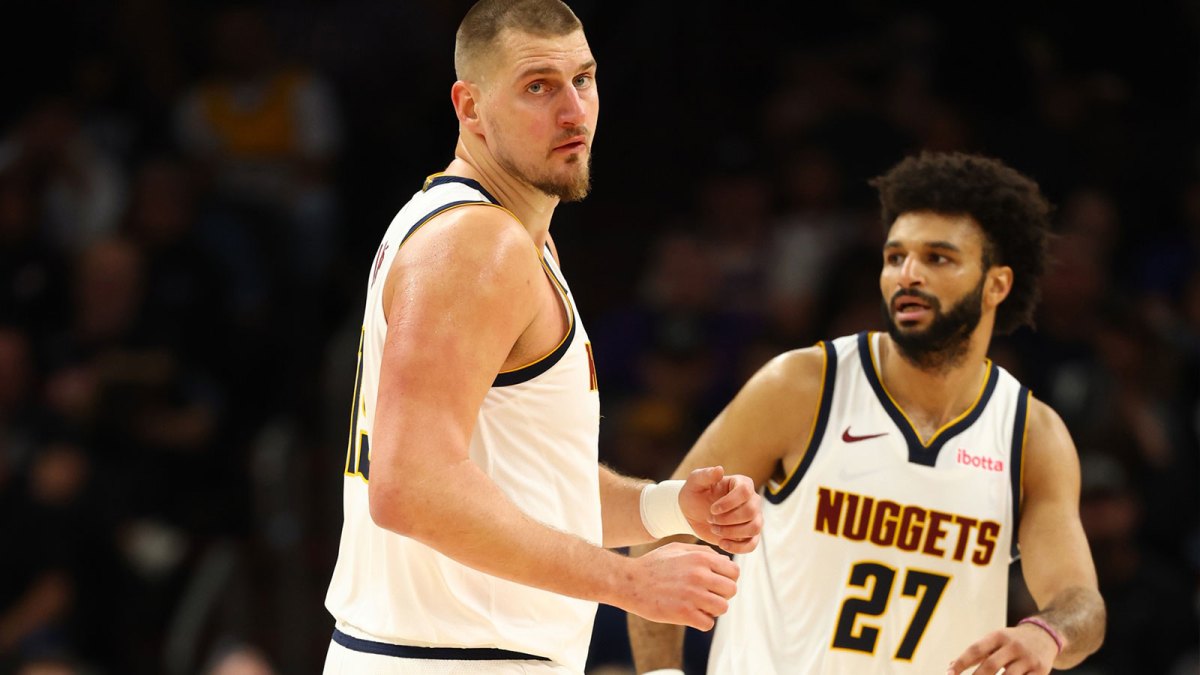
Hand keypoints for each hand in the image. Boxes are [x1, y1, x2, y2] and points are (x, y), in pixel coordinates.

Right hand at [620, 542, 738, 630]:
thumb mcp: (677, 548)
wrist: (629, 582)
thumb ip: (703, 551)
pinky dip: (701, 622)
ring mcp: (692, 595)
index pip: (734, 571)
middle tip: (706, 596)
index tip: (715, 583)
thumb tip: (726, 561)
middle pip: (731, 590)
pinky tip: (690, 615)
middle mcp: (700, 575)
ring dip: (712, 609)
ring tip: (699, 606)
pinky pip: (708, 623)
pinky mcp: (684, 614)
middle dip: (721, 594)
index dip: (727, 578)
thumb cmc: (653, 565)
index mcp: (700, 558)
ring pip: (722, 608)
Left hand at [679, 466, 762, 553]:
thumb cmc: (694, 493)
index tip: (712, 509)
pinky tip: (722, 544)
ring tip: (715, 530)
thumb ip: (706, 474)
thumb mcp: (695, 482)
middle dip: (728, 519)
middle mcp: (752, 500)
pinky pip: (752, 544)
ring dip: (732, 533)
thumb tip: (720, 469)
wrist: (692, 512)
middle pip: (751, 512)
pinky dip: (738, 548)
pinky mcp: (748, 535)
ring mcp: (753, 518)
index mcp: (741, 483)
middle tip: (710, 520)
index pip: (745, 491)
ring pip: (754, 528)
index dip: (729, 503)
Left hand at [947, 624, 1059, 674]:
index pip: (976, 649)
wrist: (1046, 635)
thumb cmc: (1012, 641)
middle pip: (991, 665)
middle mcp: (1013, 646)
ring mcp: (1028, 659)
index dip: (961, 662)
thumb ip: (976, 654)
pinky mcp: (1041, 670)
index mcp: (998, 636)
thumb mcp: (995, 640)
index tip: (949, 673)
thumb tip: (950, 666)